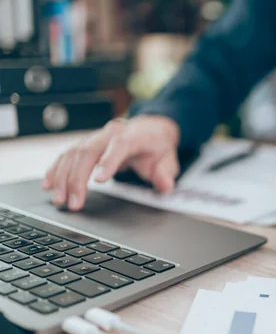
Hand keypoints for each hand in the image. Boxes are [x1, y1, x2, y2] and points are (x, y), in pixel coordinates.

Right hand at [43, 115, 180, 210]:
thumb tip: (165, 185)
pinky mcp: (85, 145)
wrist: (149, 130)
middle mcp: (110, 134)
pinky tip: (49, 185)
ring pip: (73, 154)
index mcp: (133, 136)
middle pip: (89, 151)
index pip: (119, 146)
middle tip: (73, 203)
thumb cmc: (157, 147)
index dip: (108, 161)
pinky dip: (56, 170)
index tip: (98, 180)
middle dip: (78, 178)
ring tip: (59, 200)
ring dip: (63, 177)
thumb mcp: (169, 159)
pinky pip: (66, 155)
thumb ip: (166, 173)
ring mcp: (95, 138)